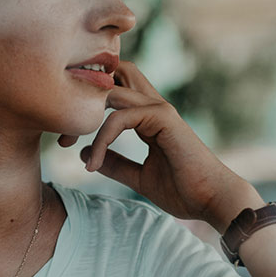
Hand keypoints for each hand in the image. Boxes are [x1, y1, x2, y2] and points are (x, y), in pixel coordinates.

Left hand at [59, 61, 261, 230]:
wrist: (213, 201)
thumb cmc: (183, 191)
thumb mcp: (139, 177)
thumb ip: (116, 163)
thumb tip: (86, 152)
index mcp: (149, 118)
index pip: (112, 92)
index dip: (85, 108)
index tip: (66, 142)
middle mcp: (154, 106)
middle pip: (113, 74)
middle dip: (81, 97)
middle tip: (63, 136)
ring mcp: (160, 109)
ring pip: (111, 91)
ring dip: (83, 118)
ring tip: (68, 147)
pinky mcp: (164, 117)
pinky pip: (120, 117)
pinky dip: (102, 138)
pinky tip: (95, 165)